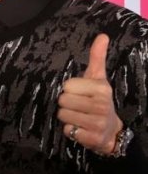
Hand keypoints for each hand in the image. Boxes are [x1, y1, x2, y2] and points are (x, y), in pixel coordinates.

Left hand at [57, 34, 121, 153]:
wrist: (111, 130)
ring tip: (80, 117)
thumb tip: (102, 35)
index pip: (67, 86)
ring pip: (63, 115)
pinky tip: (81, 128)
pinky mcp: (92, 138)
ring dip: (67, 118)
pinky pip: (68, 130)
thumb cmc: (99, 101)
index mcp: (101, 88)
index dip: (70, 90)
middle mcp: (101, 105)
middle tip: (79, 107)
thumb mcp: (99, 79)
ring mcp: (98, 123)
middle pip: (63, 101)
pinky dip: (71, 130)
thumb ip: (97, 57)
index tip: (81, 94)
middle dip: (67, 105)